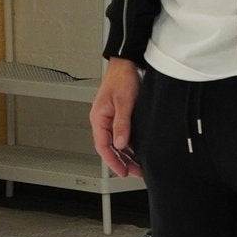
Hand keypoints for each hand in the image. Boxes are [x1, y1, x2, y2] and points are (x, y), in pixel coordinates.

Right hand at [91, 59, 142, 177]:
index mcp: (98, 118)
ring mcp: (109, 119)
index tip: (122, 172)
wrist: (126, 63)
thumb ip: (122, 124)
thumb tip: (120, 144)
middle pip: (109, 147)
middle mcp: (102, 120)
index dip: (113, 161)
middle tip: (134, 173)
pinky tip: (138, 151)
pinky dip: (129, 145)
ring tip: (138, 166)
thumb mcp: (124, 102)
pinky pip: (121, 135)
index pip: (103, 146)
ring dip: (126, 155)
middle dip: (121, 162)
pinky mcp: (118, 116)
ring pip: (116, 143)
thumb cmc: (122, 78)